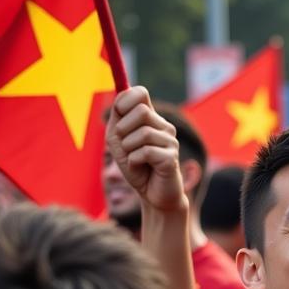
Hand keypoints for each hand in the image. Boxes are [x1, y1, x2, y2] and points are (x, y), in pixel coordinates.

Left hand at [105, 87, 186, 214]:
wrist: (152, 196)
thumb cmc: (136, 167)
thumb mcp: (118, 141)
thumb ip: (116, 120)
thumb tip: (119, 99)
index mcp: (151, 119)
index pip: (141, 93)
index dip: (125, 99)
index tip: (118, 113)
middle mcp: (164, 127)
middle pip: (141, 111)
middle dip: (124, 129)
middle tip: (125, 146)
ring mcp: (171, 142)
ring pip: (143, 133)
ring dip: (129, 149)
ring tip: (133, 160)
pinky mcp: (171, 158)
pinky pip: (146, 152)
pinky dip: (134, 161)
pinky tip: (138, 167)